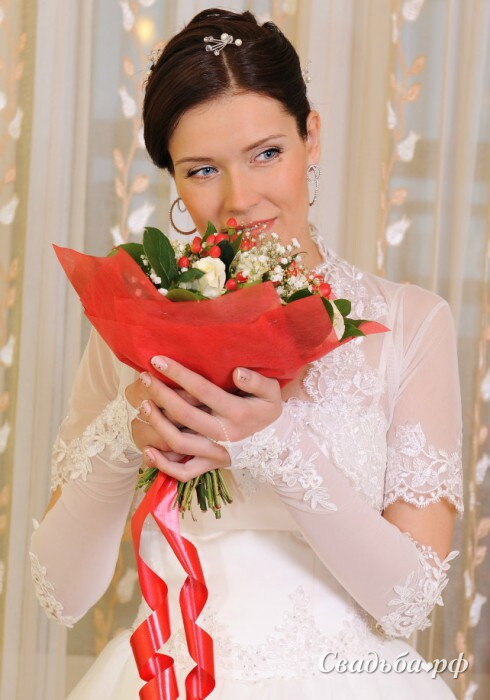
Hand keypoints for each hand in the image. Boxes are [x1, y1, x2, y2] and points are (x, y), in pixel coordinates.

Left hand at [135, 355, 282, 480]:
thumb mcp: (272, 393)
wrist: (278, 444)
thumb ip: (256, 381)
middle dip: (160, 393)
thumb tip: (237, 372)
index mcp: (237, 412)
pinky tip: (147, 451)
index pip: (202, 389)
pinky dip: (164, 465)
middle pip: (184, 413)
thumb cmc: (268, 412)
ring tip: (143, 405)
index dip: (178, 374)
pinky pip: (184, 471)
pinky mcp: (210, 465)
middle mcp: (224, 434)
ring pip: (179, 441)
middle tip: (145, 378)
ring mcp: (215, 452)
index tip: (158, 360)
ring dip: (157, 423)